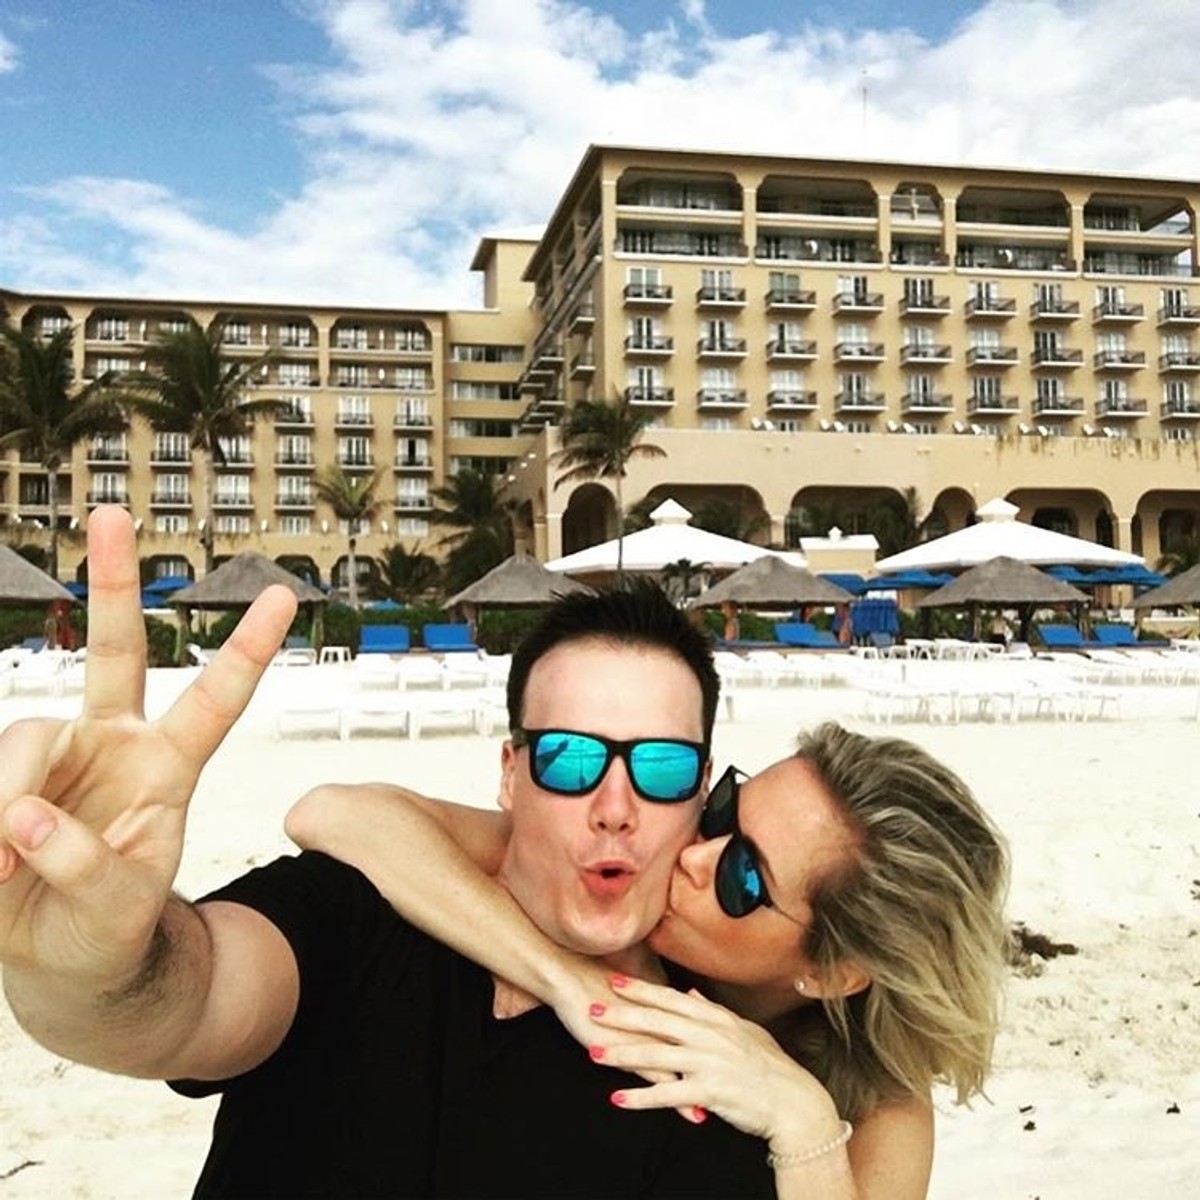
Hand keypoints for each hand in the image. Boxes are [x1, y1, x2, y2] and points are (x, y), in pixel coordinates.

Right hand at [0, 506, 295, 989]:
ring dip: (8, 799)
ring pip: (27, 736)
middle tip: (111, 513)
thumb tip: (22, 816)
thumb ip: (80, 864)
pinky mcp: (6, 778)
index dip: (245, 650)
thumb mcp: (115, 911)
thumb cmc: (106, 926)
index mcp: (168, 767)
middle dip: (117, 583)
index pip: (214, 700)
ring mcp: (57, 754)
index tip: (282, 596)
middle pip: (116, 652)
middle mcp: (116, 742)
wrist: (57, 958)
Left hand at [589, 976, 841, 1142]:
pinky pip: (667, 1094)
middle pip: (656, 1021)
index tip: (615, 982)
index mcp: (716, 1019)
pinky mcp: (708, 1091)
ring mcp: (708, 1061)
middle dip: (621, 1015)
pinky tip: (618, 1098)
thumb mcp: (744, 1031)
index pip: (670, 999)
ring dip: (621, 1054)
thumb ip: (714, 1012)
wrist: (794, 1102)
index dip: (641, 990)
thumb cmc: (771, 1067)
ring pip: (655, 1054)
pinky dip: (640, 1097)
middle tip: (590, 1009)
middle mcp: (708, 1035)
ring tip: (594, 1053)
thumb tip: (692, 994)